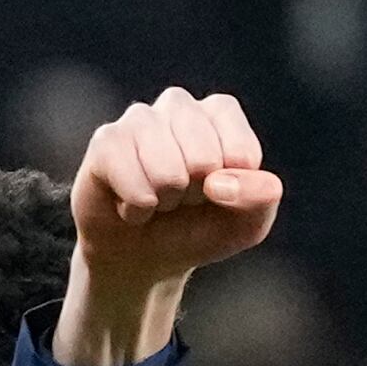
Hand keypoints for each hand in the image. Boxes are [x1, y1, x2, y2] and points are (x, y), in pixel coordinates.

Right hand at [64, 88, 281, 356]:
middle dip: (195, 195)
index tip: (219, 194)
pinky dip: (135, 204)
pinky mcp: (106, 140)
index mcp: (221, 115)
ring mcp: (140, 119)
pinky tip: (132, 205)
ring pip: (166, 168)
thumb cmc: (199, 229)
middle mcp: (180, 107)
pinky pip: (127, 171)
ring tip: (158, 200)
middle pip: (203, 158)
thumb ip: (260, 197)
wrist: (144, 258)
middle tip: (182, 198)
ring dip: (165, 200)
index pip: (241, 149)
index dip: (231, 188)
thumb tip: (225, 180)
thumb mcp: (247, 223)